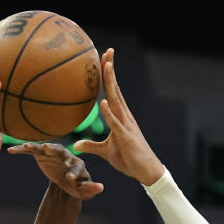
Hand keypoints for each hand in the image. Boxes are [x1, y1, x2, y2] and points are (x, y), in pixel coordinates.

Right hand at [7, 142, 103, 200]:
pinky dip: (22, 149)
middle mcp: (65, 156)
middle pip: (60, 151)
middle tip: (46, 149)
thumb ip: (91, 189)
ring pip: (44, 149)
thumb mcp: (84, 190)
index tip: (70, 178)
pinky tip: (11, 150)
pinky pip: (31, 151)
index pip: (76, 167)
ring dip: (35, 147)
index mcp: (77, 165)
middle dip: (54, 150)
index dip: (73, 173)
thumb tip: (101, 188)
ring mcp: (53, 154)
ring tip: (26, 146)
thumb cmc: (78, 185)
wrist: (66, 179)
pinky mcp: (41, 155)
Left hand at [70, 49, 164, 186]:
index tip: (103, 59)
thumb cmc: (128, 159)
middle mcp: (124, 116)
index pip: (112, 91)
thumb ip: (91, 146)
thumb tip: (77, 145)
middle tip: (106, 51)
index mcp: (120, 116)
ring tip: (106, 66)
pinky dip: (108, 114)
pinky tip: (102, 103)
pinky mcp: (126, 137)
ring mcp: (126, 125)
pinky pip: (115, 124)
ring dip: (111, 84)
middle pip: (115, 89)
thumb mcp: (105, 151)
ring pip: (116, 100)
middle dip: (110, 70)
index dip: (107, 76)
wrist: (146, 172)